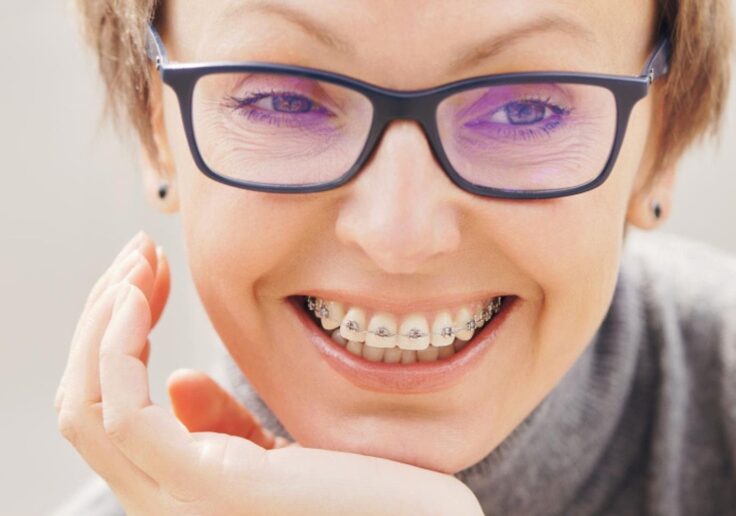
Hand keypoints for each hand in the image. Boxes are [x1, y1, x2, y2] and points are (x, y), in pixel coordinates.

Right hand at [55, 232, 483, 515]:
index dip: (106, 340)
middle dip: (100, 318)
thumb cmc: (367, 497)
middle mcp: (165, 508)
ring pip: (85, 405)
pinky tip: (140, 298)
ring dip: (103, 319)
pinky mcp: (213, 485)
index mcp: (176, 496)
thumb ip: (222, 429)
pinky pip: (123, 412)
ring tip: (139, 261)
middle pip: (80, 406)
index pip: (100, 415)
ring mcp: (184, 502)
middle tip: (137, 254)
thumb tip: (179, 378)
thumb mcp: (279, 458)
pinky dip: (115, 346)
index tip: (144, 277)